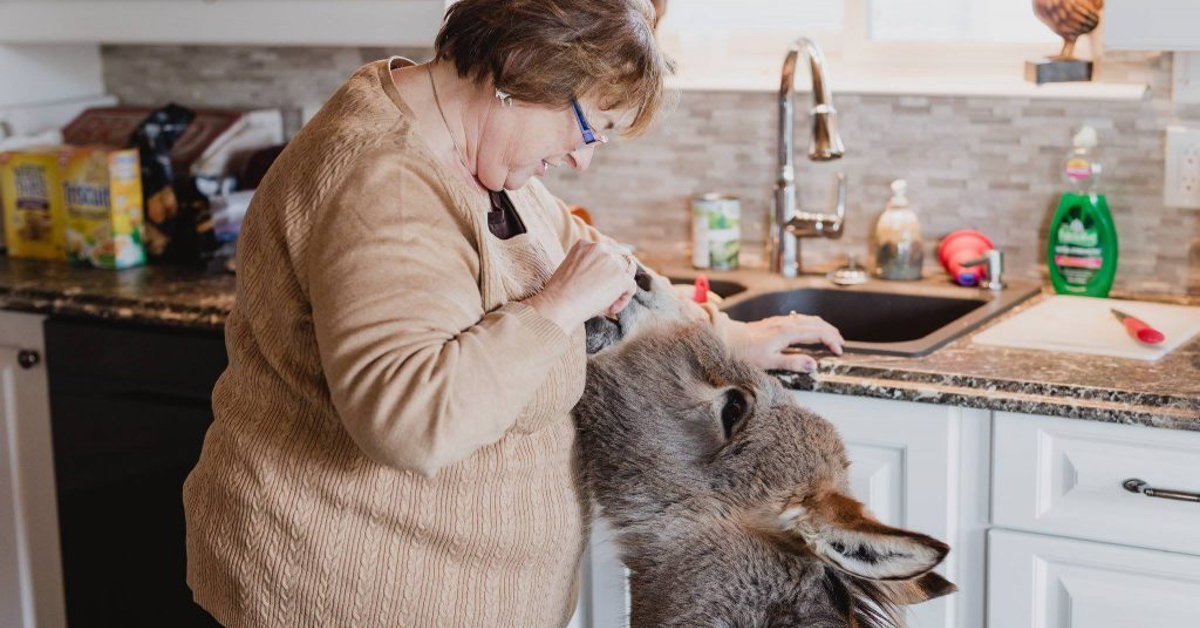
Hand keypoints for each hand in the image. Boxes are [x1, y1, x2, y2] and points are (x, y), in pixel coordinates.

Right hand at [526, 241, 637, 333]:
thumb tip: (603, 279)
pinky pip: (631, 287)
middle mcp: (600, 248)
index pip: (606, 250)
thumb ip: (587, 267)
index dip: (607, 267)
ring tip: (610, 302)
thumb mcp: (570, 271)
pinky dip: (624, 299)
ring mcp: (612, 262)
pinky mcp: (620, 277)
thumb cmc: (559, 295)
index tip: (600, 282)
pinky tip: (611, 309)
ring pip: (628, 271)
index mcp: (584, 244)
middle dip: (620, 272)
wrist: (558, 305)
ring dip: (623, 286)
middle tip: (613, 290)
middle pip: (622, 256)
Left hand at [726, 313, 843, 372]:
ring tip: (831, 336)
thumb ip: (793, 362)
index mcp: (788, 332)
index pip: (818, 334)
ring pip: (809, 319)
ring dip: (823, 326)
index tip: (839, 351)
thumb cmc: (746, 352)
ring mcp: (781, 321)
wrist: (728, 339)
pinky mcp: (776, 321)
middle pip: (817, 323)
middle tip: (841, 344)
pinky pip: (800, 319)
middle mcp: (787, 323)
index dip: (831, 341)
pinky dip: (812, 324)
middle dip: (831, 332)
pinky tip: (811, 330)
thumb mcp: (769, 362)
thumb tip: (814, 365)